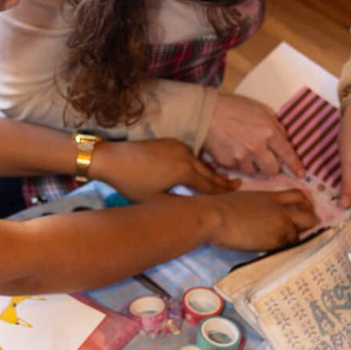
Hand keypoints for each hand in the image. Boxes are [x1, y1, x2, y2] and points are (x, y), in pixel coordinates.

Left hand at [92, 139, 239, 201]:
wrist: (112, 159)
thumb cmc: (132, 183)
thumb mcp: (157, 200)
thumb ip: (180, 203)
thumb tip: (196, 207)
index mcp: (185, 171)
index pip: (210, 185)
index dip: (222, 192)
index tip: (236, 195)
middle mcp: (185, 155)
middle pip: (209, 172)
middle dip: (222, 180)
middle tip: (238, 185)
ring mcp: (177, 146)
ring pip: (199, 162)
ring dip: (209, 171)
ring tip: (222, 179)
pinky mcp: (169, 142)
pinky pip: (189, 154)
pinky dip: (196, 163)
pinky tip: (199, 169)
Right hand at [204, 93, 304, 177]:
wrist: (205, 112)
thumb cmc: (234, 108)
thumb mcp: (260, 111)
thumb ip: (275, 127)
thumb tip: (283, 142)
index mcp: (268, 132)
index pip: (287, 154)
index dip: (295, 166)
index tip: (301, 174)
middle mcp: (257, 147)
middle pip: (272, 170)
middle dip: (271, 166)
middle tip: (265, 159)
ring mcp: (241, 157)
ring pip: (254, 172)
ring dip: (252, 165)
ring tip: (243, 151)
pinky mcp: (227, 163)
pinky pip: (237, 169)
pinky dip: (237, 163)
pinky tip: (231, 150)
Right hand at [210, 190, 318, 251]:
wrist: (215, 216)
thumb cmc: (220, 206)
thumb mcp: (244, 198)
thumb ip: (258, 204)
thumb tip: (255, 212)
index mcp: (272, 197)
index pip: (299, 196)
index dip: (305, 204)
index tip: (302, 211)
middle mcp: (281, 210)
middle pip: (310, 217)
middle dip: (308, 225)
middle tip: (298, 231)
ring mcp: (280, 226)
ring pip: (298, 236)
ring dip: (290, 240)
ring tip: (275, 243)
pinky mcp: (274, 241)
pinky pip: (285, 248)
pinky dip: (280, 249)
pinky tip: (267, 249)